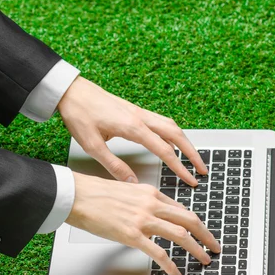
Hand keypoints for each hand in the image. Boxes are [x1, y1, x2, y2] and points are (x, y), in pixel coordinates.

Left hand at [58, 76, 206, 184]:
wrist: (71, 91)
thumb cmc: (79, 115)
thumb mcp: (92, 146)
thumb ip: (114, 166)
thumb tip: (132, 182)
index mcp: (133, 127)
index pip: (165, 151)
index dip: (180, 168)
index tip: (190, 179)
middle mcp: (141, 117)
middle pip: (177, 135)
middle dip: (193, 153)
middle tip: (203, 169)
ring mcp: (140, 112)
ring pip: (172, 126)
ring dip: (186, 142)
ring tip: (194, 157)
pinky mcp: (135, 110)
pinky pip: (162, 121)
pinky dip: (173, 133)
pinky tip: (173, 141)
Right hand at [66, 172, 221, 274]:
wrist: (78, 196)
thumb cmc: (97, 194)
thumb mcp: (127, 192)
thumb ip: (144, 203)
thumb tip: (154, 215)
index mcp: (151, 193)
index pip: (181, 209)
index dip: (196, 223)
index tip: (202, 232)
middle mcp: (151, 204)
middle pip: (189, 219)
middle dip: (206, 235)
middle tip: (214, 246)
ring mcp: (143, 220)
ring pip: (180, 234)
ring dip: (196, 249)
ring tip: (204, 260)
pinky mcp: (132, 235)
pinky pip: (159, 252)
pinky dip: (171, 264)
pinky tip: (176, 272)